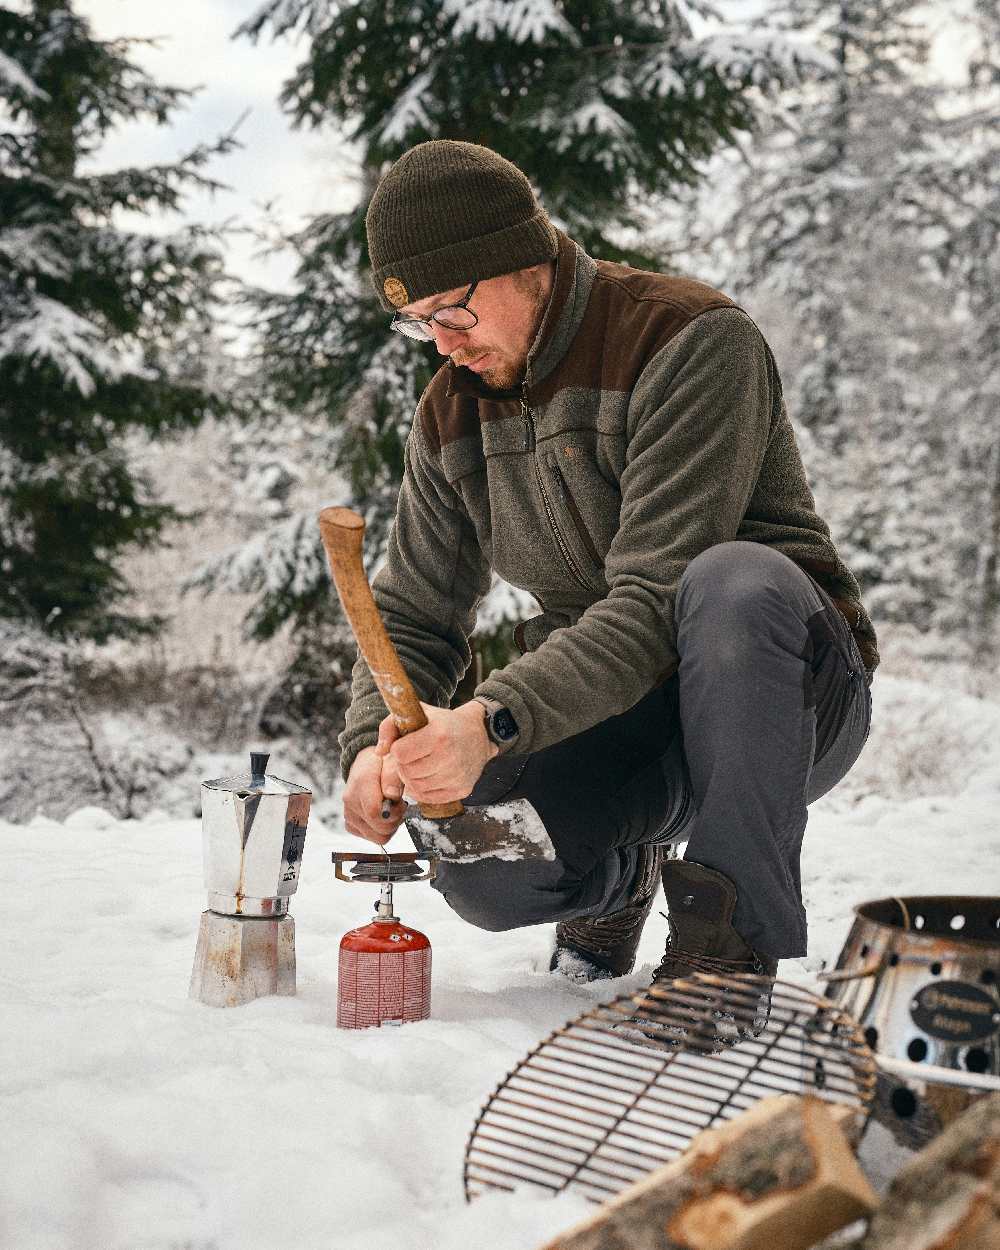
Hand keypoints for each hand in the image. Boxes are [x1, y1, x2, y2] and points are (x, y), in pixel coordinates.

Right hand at [342, 743, 405, 845]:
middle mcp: (350, 801)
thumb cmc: (380, 763)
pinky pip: (372, 837)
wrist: (363, 765)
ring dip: (390, 826)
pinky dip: (381, 829)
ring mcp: (349, 815)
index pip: (375, 813)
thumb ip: (393, 777)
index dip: (395, 813)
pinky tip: (383, 815)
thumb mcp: (391, 761)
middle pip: (380, 829)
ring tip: (391, 809)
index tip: (401, 802)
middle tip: (398, 804)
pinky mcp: (350, 824)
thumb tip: (392, 796)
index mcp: (361, 784)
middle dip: (396, 819)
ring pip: (378, 837)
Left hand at [382, 700, 497, 805]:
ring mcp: (457, 776)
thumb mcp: (419, 713)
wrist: (480, 734)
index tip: (406, 744)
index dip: (398, 749)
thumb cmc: (444, 723)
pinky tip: (427, 776)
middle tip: (412, 756)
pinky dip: (422, 789)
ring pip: (415, 787)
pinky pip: (428, 798)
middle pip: (407, 771)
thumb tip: (379, 752)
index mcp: (439, 734)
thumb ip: (391, 726)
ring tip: (419, 765)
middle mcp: (450, 756)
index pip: (400, 753)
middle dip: (404, 764)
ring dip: (412, 778)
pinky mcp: (462, 790)